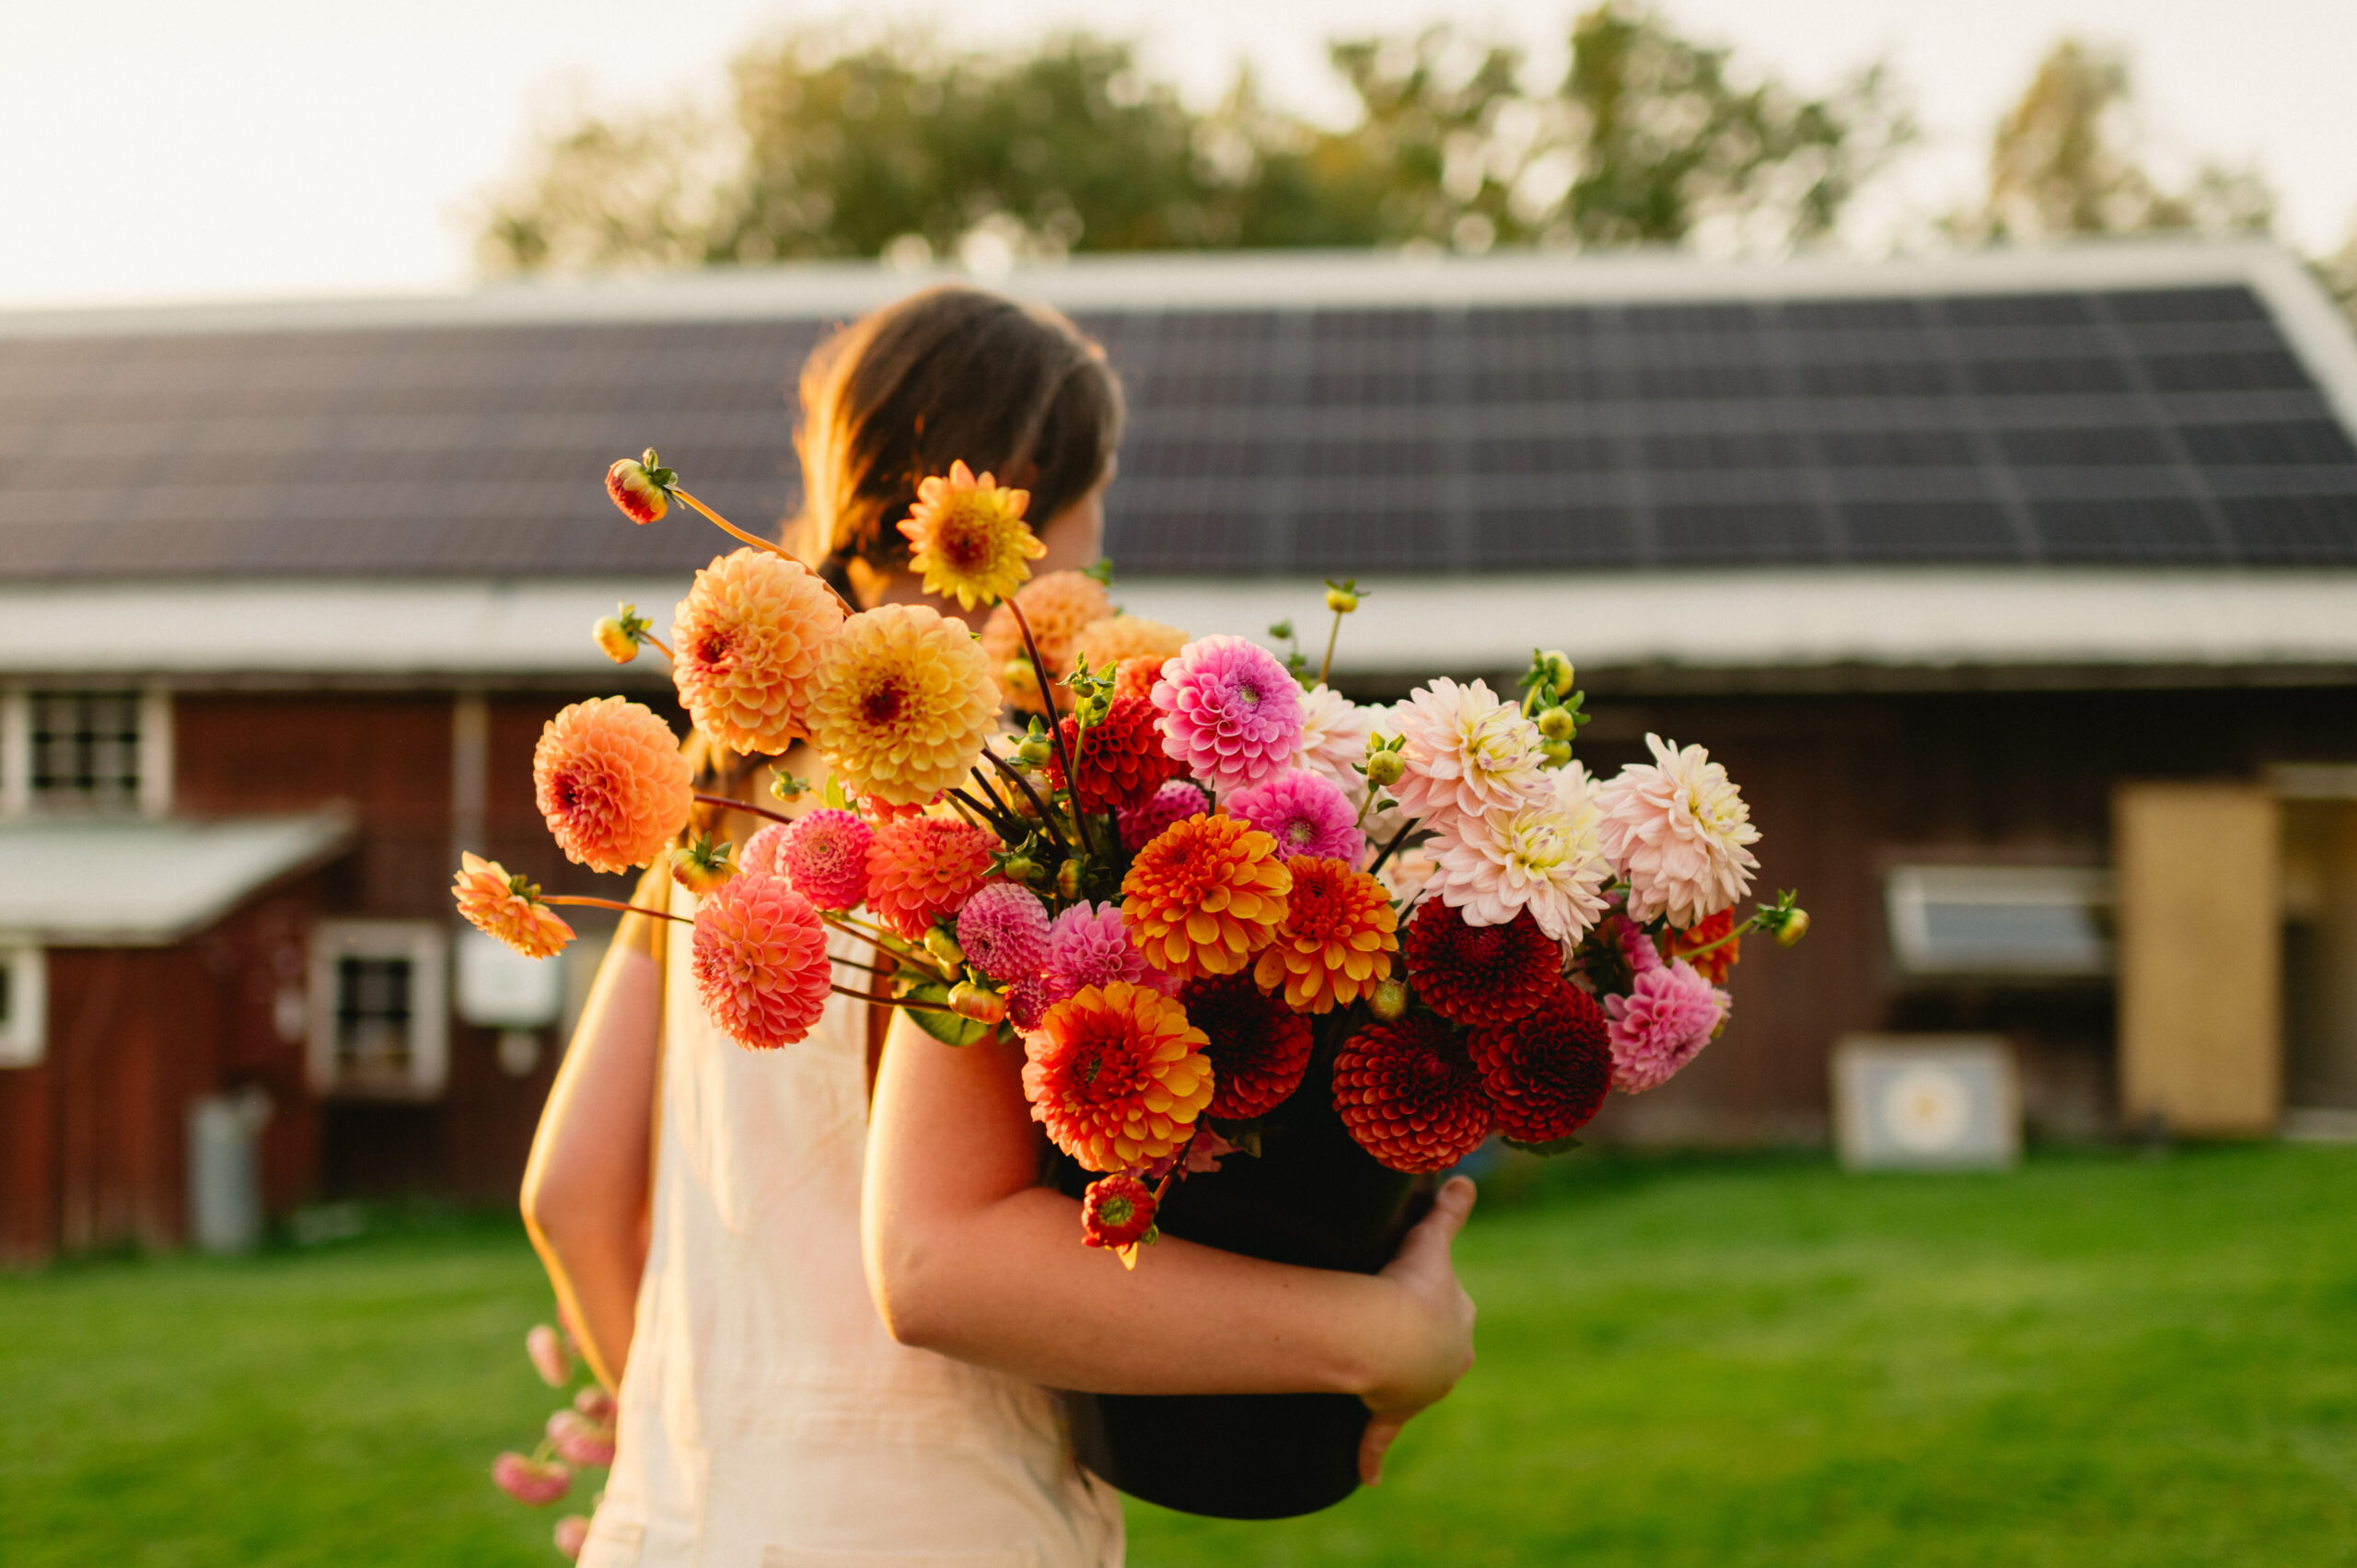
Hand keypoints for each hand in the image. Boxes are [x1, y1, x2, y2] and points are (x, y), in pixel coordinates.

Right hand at [1357, 1175, 1476, 1485]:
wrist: (1393, 1336)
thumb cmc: (1414, 1287)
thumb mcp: (1432, 1242)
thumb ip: (1449, 1211)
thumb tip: (1467, 1176)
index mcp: (1458, 1323)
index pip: (1452, 1310)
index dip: (1433, 1298)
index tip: (1413, 1290)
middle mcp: (1449, 1361)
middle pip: (1437, 1351)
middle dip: (1420, 1343)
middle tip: (1389, 1326)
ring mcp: (1421, 1389)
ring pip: (1412, 1388)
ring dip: (1398, 1385)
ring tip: (1376, 1375)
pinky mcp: (1391, 1410)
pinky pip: (1380, 1436)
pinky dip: (1373, 1457)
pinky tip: (1370, 1478)